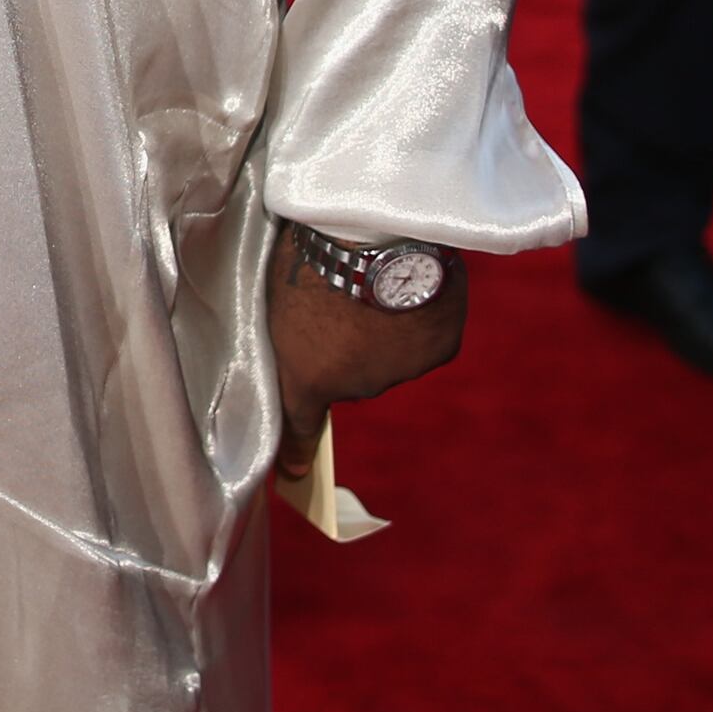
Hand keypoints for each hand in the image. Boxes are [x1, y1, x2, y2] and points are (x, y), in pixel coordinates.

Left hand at [268, 234, 466, 483]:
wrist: (370, 236)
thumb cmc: (310, 252)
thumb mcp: (275, 292)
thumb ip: (288, 325)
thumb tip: (301, 329)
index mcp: (305, 375)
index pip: (298, 422)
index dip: (296, 451)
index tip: (293, 474)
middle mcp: (354, 387)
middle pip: (353, 374)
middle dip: (349, 344)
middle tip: (343, 296)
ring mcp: (398, 371)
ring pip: (393, 356)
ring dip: (388, 329)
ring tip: (379, 282)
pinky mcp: (437, 351)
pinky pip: (428, 338)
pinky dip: (423, 315)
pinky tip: (412, 283)